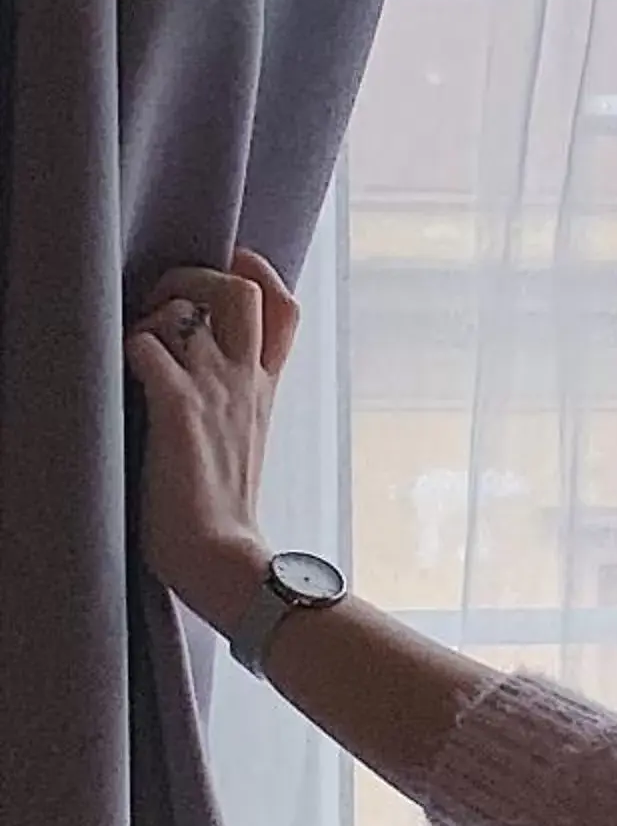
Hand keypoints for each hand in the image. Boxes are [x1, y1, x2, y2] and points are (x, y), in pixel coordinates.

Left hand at [125, 249, 300, 636]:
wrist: (222, 557)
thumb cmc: (220, 513)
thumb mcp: (241, 445)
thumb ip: (233, 405)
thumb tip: (198, 382)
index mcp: (262, 389)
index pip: (285, 309)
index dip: (257, 274)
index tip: (228, 268)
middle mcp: (244, 381)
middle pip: (242, 290)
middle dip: (195, 277)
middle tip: (160, 305)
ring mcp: (215, 392)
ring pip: (197, 305)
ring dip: (157, 309)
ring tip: (136, 342)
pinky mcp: (179, 409)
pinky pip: (149, 346)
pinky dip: (130, 346)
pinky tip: (122, 371)